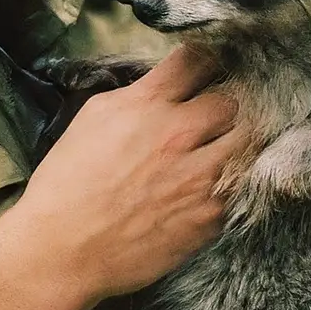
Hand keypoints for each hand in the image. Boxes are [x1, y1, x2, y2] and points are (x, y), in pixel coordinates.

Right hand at [15, 44, 243, 305]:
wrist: (63, 250)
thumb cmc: (67, 184)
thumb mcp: (92, 120)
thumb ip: (135, 96)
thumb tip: (164, 88)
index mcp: (147, 105)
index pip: (198, 59)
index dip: (206, 61)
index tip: (207, 70)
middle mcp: (179, 134)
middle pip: (232, 100)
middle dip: (222, 107)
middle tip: (208, 121)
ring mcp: (201, 177)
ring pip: (247, 141)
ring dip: (232, 144)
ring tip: (212, 155)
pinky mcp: (212, 216)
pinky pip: (238, 187)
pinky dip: (226, 185)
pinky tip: (200, 193)